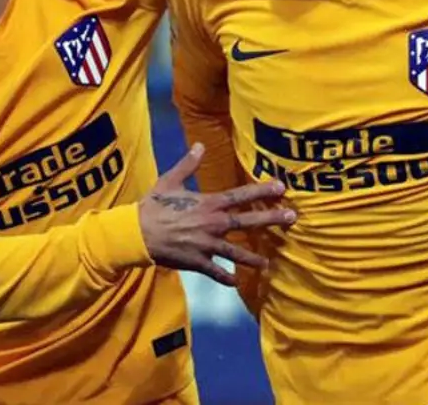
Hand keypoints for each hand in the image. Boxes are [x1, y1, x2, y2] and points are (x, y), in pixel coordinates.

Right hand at [139, 143, 295, 285]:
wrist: (136, 233)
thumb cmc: (153, 206)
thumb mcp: (169, 181)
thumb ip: (187, 164)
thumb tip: (199, 145)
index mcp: (208, 203)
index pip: (240, 196)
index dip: (262, 191)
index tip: (281, 187)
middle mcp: (212, 224)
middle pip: (247, 222)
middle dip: (271, 219)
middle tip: (292, 218)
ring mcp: (206, 245)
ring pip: (236, 252)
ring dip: (253, 258)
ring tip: (268, 263)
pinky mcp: (197, 262)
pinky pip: (215, 272)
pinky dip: (226, 278)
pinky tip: (236, 282)